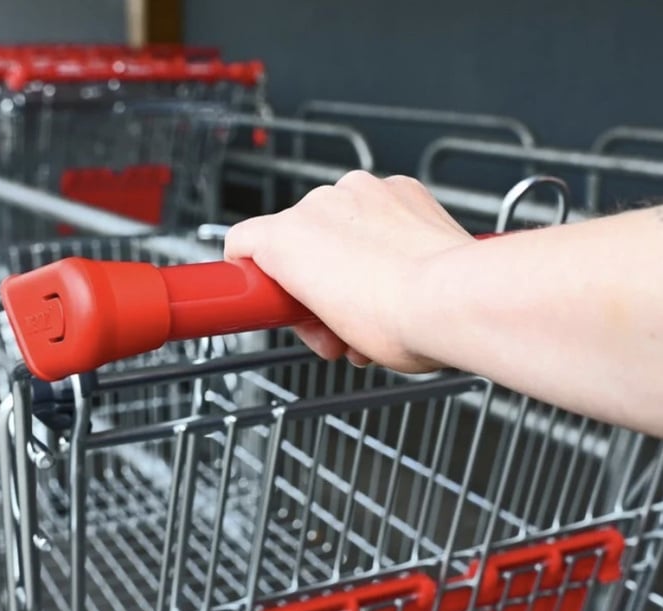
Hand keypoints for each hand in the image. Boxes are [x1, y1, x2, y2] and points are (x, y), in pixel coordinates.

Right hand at [224, 171, 473, 371]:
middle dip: (312, 282)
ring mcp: (362, 191)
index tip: (274, 300)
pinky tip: (400, 269)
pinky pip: (377, 210)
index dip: (254, 277)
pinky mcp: (402, 189)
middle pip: (296, 242)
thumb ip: (306, 311)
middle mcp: (318, 203)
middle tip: (335, 323)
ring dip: (348, 260)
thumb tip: (316, 313)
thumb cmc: (394, 320)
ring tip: (375, 302)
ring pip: (338, 225)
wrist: (456, 300)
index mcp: (285, 238)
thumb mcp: (328, 333)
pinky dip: (383, 235)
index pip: (242, 243)